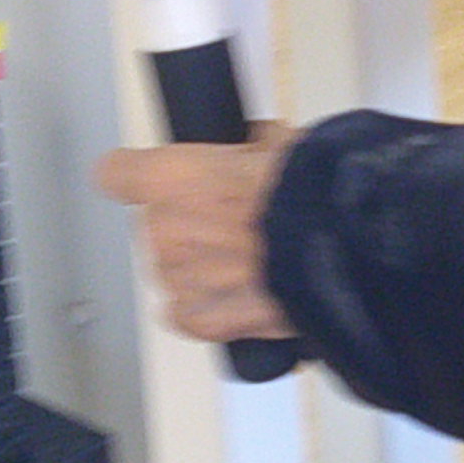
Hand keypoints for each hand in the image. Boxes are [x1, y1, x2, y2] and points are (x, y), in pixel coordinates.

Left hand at [94, 131, 294, 344]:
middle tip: (238, 221)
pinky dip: (205, 309)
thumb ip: (249, 148)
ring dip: (202, 268)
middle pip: (157, 226)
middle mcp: (166, 228)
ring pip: (174, 271)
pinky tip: (235, 295)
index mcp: (173, 177)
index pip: (116, 173)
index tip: (156, 181)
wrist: (347, 247)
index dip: (137, 177)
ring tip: (252, 261)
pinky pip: (186, 314)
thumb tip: (258, 144)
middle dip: (192, 225)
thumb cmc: (313, 195)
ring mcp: (180, 278)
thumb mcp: (282, 143)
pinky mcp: (204, 319)